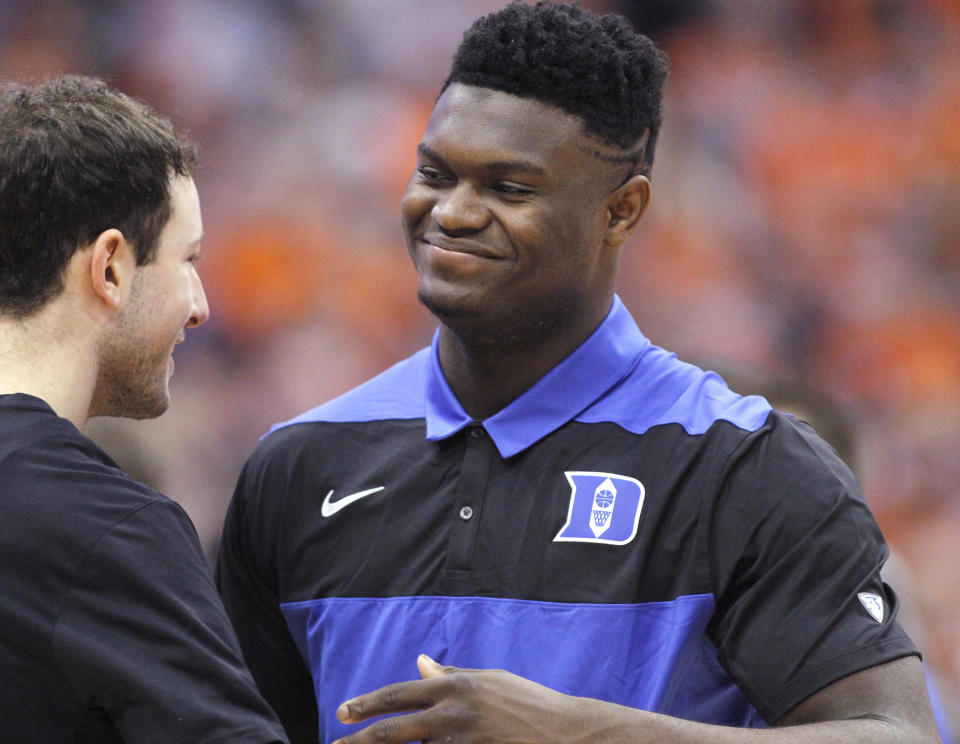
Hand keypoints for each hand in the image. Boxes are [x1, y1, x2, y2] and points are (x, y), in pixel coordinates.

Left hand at [332, 654, 585, 743]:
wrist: (567, 733)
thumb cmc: (528, 702)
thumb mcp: (488, 680)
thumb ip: (450, 676)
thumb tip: (419, 663)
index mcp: (456, 687)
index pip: (400, 695)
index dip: (368, 703)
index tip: (344, 711)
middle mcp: (453, 714)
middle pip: (394, 730)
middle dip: (361, 739)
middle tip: (336, 743)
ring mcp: (463, 742)